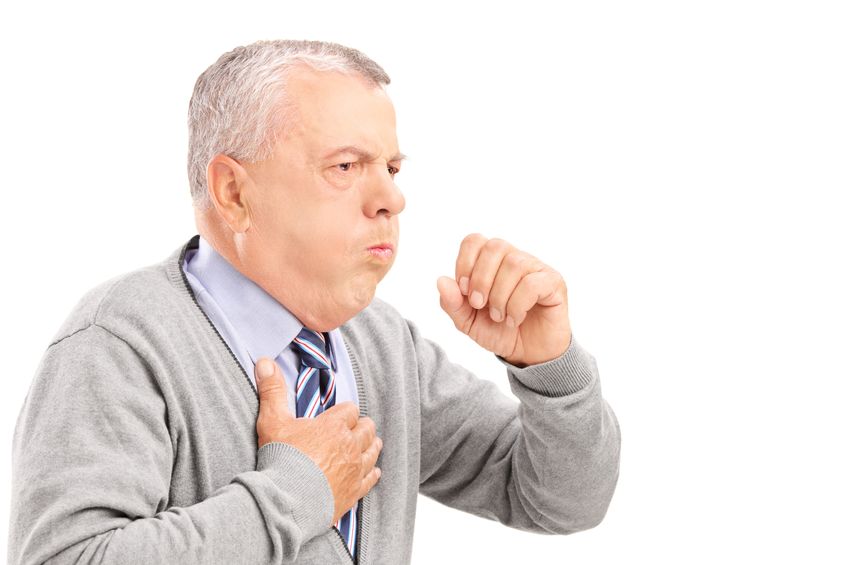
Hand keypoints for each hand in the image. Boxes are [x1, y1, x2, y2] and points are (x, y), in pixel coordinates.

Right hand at [254, 358, 381, 522]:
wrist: (288, 501)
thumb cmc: (281, 460)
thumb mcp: (272, 421)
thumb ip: (271, 391)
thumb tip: (264, 362)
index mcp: (334, 425)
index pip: (350, 410)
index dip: (344, 412)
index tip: (337, 416)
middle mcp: (350, 444)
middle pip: (366, 428)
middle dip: (360, 426)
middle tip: (352, 429)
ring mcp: (355, 468)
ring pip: (373, 450)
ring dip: (369, 445)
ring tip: (364, 444)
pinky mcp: (355, 490)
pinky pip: (371, 477)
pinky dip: (371, 472)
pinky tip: (370, 471)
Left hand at [436, 234, 571, 366]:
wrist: (528, 355)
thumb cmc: (499, 332)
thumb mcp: (468, 322)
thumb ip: (452, 303)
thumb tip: (441, 280)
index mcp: (492, 262)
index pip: (475, 240)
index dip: (465, 263)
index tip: (464, 291)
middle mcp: (515, 258)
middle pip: (495, 246)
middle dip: (481, 279)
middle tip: (479, 305)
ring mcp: (536, 268)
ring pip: (514, 264)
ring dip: (499, 296)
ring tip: (499, 316)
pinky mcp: (553, 283)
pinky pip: (532, 283)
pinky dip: (517, 305)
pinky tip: (515, 319)